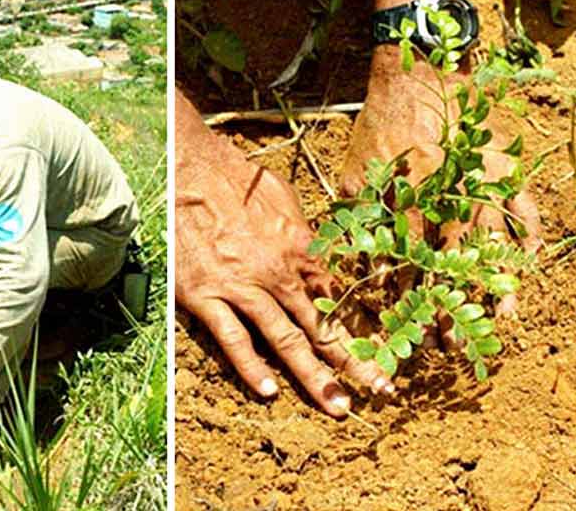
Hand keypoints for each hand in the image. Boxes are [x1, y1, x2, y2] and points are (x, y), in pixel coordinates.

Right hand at [175, 90, 393, 417]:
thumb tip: (322, 256)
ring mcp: (242, 287)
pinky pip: (232, 338)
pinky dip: (250, 366)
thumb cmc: (239, 180)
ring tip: (336, 405)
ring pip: (284, 340)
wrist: (191, 170)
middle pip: (321, 326)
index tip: (385, 351)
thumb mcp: (286, 200)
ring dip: (312, 376)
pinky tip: (268, 390)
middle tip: (379, 391)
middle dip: (353, 363)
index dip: (363, 326)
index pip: (339, 298)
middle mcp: (278, 274)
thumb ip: (306, 235)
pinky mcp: (206, 296)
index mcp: (301, 249)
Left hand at [341, 47, 541, 325]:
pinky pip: (523, 206)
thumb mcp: (353, 168)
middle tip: (448, 342)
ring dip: (494, 283)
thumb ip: (353, 211)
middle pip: (450, 263)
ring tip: (501, 317)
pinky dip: (529, 233)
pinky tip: (531, 260)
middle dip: (448, 304)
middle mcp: (445, 198)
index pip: (407, 261)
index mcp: (407, 200)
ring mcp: (478, 184)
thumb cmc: (378, 125)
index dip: (405, 296)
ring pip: (490, 245)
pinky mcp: (500, 168)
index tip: (405, 327)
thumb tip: (342, 253)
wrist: (415, 74)